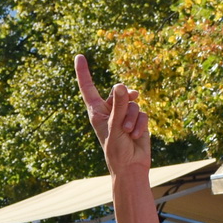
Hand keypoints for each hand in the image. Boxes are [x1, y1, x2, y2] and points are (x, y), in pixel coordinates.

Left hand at [75, 55, 149, 178]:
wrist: (130, 167)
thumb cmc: (116, 150)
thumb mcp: (115, 126)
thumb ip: (118, 106)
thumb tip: (120, 86)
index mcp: (97, 111)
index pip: (88, 88)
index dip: (83, 72)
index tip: (79, 56)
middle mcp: (110, 110)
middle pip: (119, 93)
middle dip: (124, 102)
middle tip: (124, 117)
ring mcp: (125, 115)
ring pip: (133, 103)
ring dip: (132, 118)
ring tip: (127, 133)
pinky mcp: (138, 120)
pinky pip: (143, 113)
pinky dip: (140, 124)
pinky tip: (135, 136)